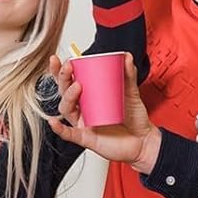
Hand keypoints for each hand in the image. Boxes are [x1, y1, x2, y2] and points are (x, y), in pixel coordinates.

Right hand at [48, 53, 159, 171]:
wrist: (144, 141)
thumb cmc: (134, 118)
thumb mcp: (131, 92)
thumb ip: (128, 74)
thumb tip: (126, 56)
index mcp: (89, 95)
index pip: (70, 80)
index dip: (61, 70)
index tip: (63, 59)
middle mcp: (83, 108)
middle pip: (64, 92)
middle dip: (63, 78)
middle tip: (69, 67)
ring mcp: (83, 122)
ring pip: (66, 109)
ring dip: (67, 97)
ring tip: (77, 86)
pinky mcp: (86, 138)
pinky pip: (69, 134)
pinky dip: (59, 129)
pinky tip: (53, 122)